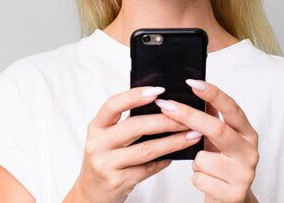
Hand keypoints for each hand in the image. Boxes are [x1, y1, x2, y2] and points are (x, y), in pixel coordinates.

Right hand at [66, 86, 202, 202]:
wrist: (91, 193)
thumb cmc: (104, 159)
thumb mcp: (106, 137)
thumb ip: (125, 122)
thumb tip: (161, 104)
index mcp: (97, 127)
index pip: (113, 105)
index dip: (135, 96)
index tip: (158, 90)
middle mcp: (98, 144)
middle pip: (135, 126)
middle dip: (166, 120)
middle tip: (186, 117)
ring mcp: (107, 164)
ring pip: (146, 149)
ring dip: (173, 141)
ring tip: (192, 135)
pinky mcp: (118, 182)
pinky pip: (148, 168)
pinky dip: (165, 160)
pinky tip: (177, 154)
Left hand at [155, 81, 258, 202]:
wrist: (233, 200)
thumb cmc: (223, 165)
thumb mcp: (220, 139)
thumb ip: (212, 116)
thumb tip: (194, 89)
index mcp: (247, 133)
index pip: (232, 108)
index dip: (213, 94)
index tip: (193, 82)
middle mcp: (250, 151)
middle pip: (217, 129)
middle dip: (188, 116)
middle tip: (166, 105)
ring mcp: (244, 173)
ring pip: (203, 158)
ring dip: (195, 160)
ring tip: (204, 166)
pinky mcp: (233, 193)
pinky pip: (200, 179)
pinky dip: (197, 178)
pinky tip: (207, 180)